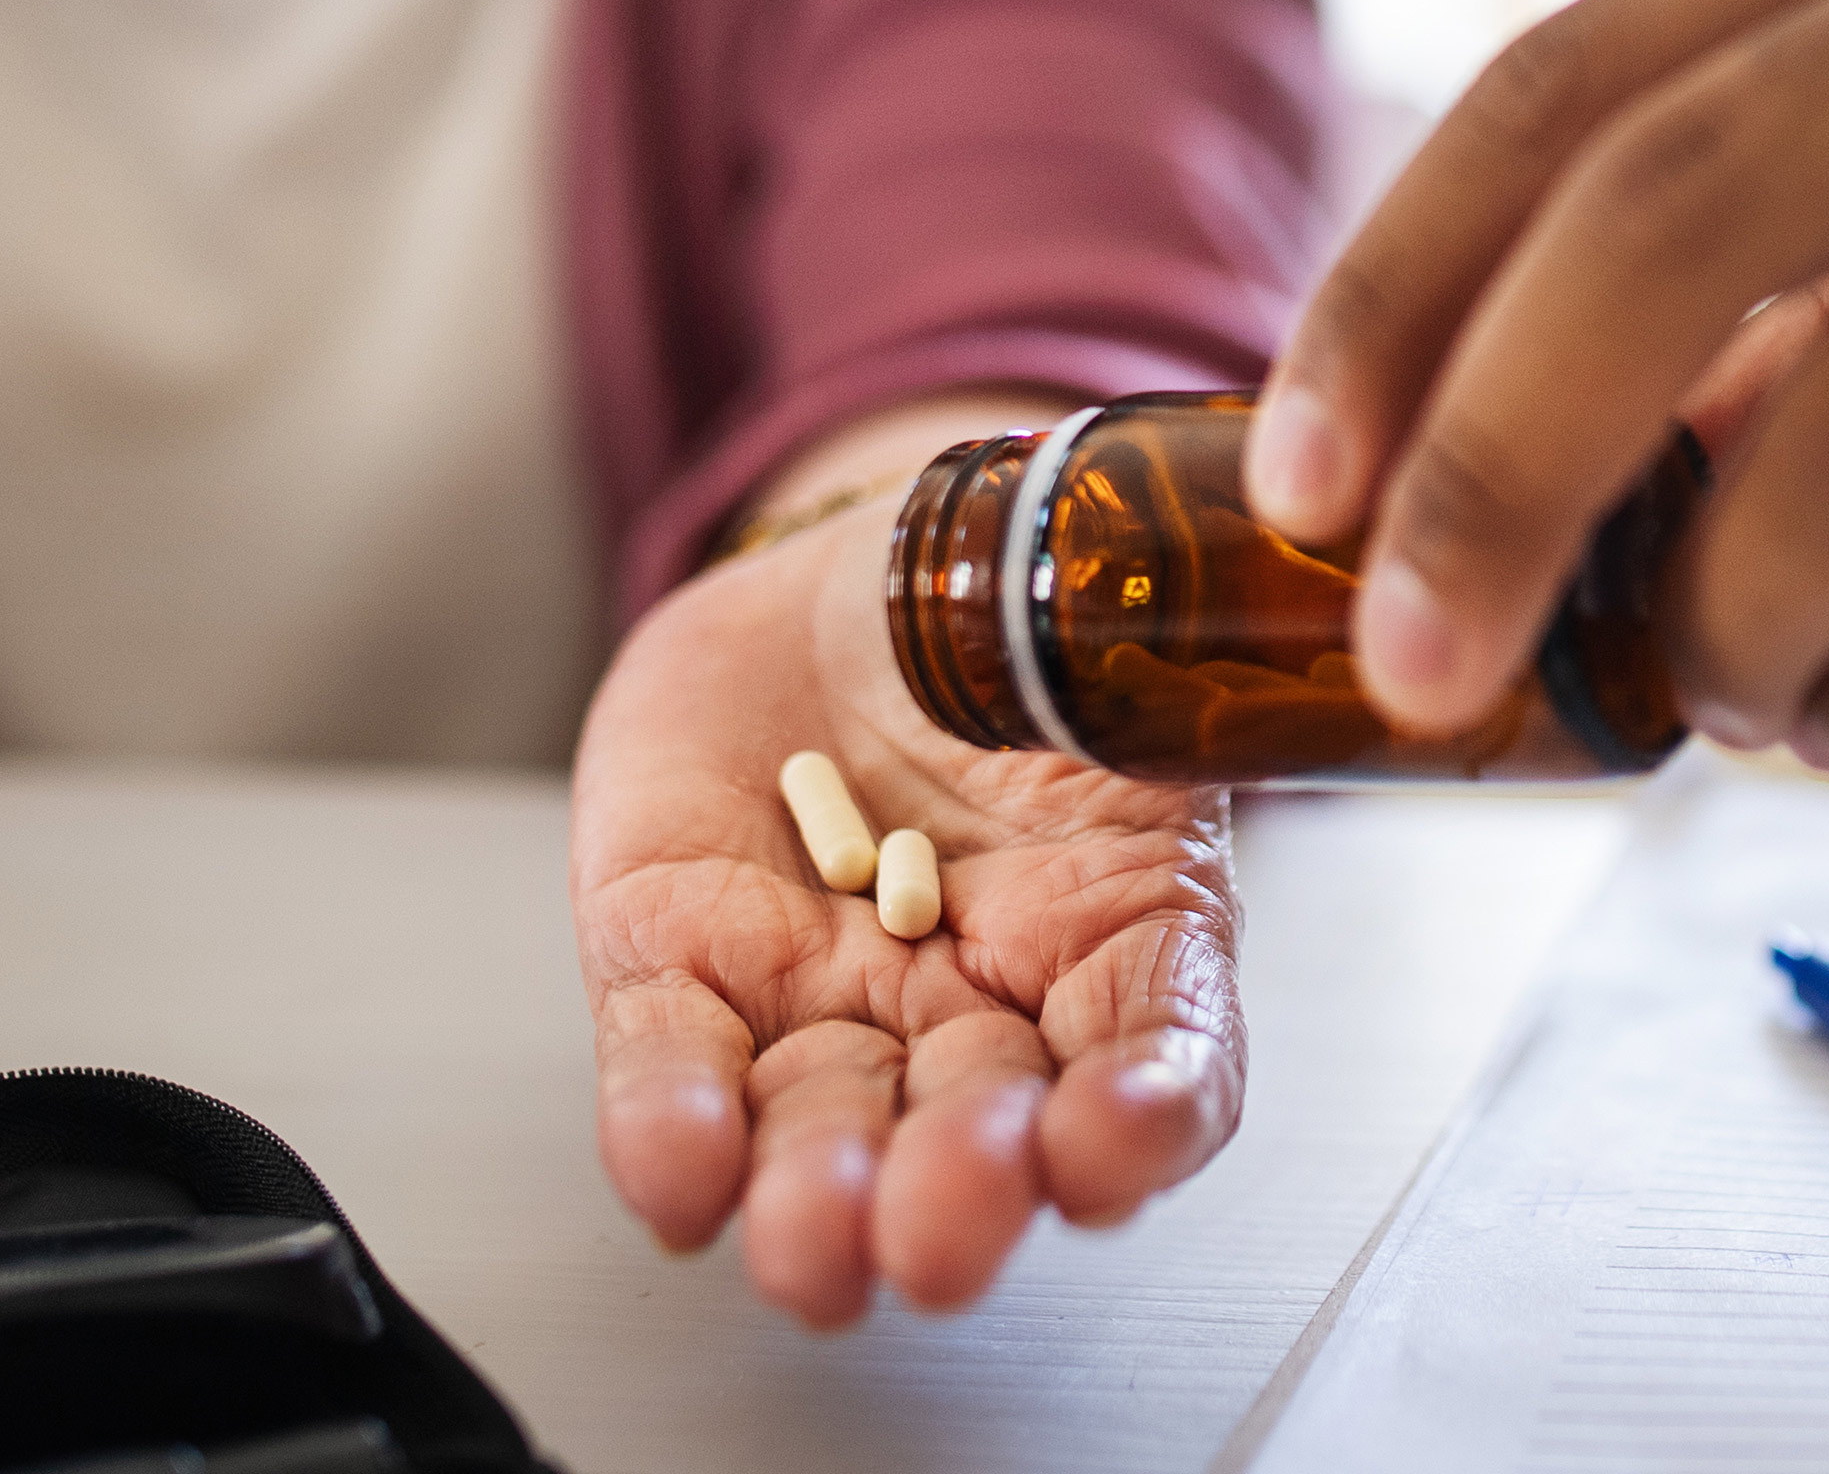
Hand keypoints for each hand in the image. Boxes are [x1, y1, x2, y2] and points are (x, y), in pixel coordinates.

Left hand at [573, 505, 1240, 1321]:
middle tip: (938, 1233)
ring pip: (822, 1121)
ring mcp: (823, 991)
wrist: (863, 581)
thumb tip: (1155, 683)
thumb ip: (1134, 705)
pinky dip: (669, 1123)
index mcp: (1114, 930)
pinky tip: (681, 1169)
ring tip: (813, 1245)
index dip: (1142, 1122)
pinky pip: (670, 1056)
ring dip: (814, 1195)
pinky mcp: (681, 960)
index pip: (1159, 1060)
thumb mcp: (1111, 661)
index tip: (1104, 1148)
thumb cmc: (1010, 630)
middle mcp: (973, 998)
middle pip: (979, 1126)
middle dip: (955, 1191)